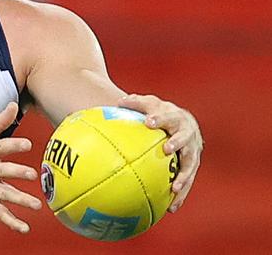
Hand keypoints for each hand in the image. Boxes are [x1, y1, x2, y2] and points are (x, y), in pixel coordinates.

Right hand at [0, 102, 41, 232]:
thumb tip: (14, 105)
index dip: (13, 145)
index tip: (27, 145)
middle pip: (1, 170)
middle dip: (16, 172)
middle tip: (31, 174)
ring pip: (2, 193)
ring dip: (19, 199)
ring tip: (36, 204)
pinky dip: (10, 221)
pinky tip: (24, 227)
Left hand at [118, 94, 202, 212]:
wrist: (183, 120)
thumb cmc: (160, 112)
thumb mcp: (149, 104)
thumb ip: (135, 103)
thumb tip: (118, 103)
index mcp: (175, 118)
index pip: (166, 116)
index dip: (159, 118)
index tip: (149, 122)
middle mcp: (187, 134)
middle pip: (183, 138)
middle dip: (177, 143)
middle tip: (167, 149)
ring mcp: (192, 150)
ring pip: (190, 164)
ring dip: (184, 176)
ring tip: (175, 189)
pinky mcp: (192, 165)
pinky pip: (187, 180)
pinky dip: (181, 194)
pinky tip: (171, 208)